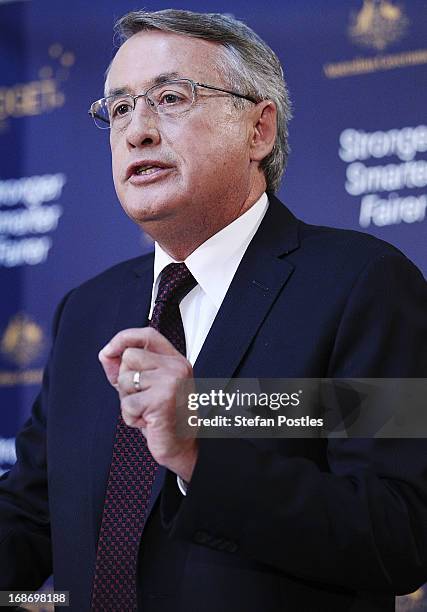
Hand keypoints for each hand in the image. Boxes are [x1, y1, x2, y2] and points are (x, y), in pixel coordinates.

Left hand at [99, 327, 197, 482]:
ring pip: (126, 380)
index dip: (124, 338)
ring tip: (147, 411)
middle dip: (125, 381)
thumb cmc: (163, 418)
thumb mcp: (144, 388)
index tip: (108, 350)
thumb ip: (126, 369)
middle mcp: (176, 367)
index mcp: (175, 361)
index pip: (148, 334)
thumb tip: (106, 354)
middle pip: (130, 357)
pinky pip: (128, 404)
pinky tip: (148, 421)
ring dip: (128, 401)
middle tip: (143, 399)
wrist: (182, 448)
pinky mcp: (162, 400)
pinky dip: (132, 417)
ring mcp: (171, 382)